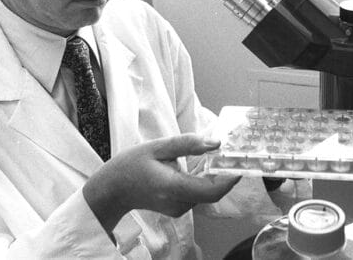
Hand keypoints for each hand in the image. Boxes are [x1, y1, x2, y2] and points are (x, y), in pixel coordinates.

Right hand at [83, 133, 239, 232]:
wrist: (112, 189)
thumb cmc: (131, 165)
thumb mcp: (157, 147)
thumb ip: (188, 144)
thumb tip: (215, 143)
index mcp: (173, 187)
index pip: (212, 190)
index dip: (230, 179)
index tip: (240, 163)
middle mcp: (179, 203)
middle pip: (212, 191)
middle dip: (224, 172)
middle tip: (230, 151)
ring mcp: (178, 208)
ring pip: (206, 192)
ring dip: (213, 175)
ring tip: (214, 153)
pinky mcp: (178, 208)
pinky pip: (197, 193)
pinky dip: (202, 179)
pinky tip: (198, 164)